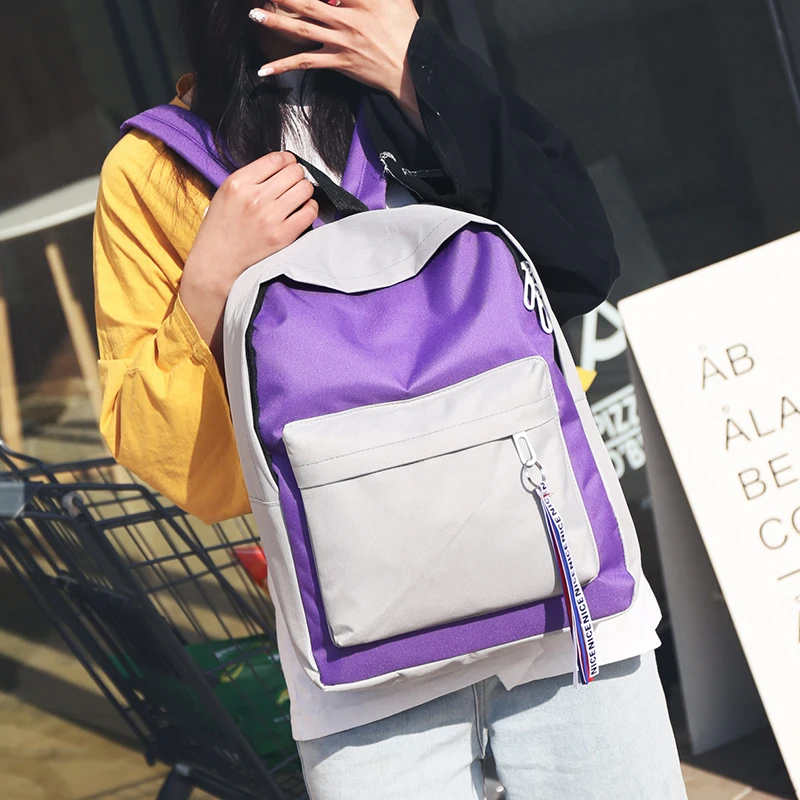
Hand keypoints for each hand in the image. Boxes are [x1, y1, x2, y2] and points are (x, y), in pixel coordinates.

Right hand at [180, 151, 317, 356]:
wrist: (217, 262)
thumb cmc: (221, 228)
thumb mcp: (226, 193)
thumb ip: (251, 178)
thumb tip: (282, 166)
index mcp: (238, 183)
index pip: (277, 159)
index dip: (288, 160)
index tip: (289, 166)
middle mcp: (255, 197)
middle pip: (295, 172)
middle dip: (297, 175)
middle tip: (294, 183)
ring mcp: (270, 217)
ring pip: (305, 189)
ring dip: (305, 191)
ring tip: (298, 197)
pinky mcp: (282, 235)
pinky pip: (309, 212)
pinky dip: (310, 209)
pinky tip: (302, 211)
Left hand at [249, 1, 419, 106]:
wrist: (412, 69)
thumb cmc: (406, 31)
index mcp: (362, 0)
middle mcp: (348, 19)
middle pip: (309, 1)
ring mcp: (341, 42)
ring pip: (303, 28)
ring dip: (276, 21)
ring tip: (255, 14)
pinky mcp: (339, 62)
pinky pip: (306, 63)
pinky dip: (284, 66)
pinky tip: (265, 70)